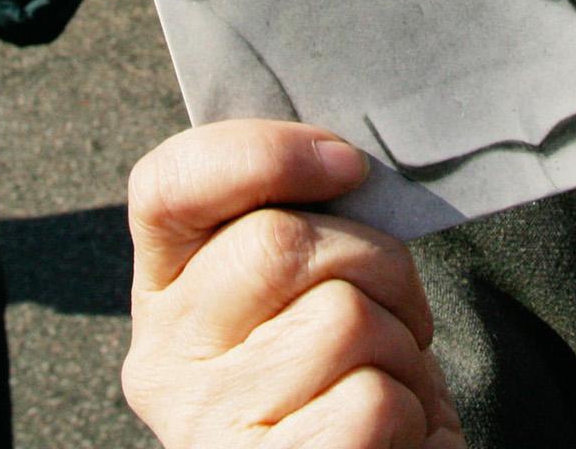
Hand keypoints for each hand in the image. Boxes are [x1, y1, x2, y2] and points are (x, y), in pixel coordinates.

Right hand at [123, 121, 463, 448]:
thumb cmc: (356, 374)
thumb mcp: (314, 285)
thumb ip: (301, 222)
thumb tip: (337, 157)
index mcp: (169, 294)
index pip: (169, 187)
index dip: (261, 153)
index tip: (346, 164)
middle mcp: (166, 360)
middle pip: (276, 242)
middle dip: (375, 259)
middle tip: (396, 306)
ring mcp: (208, 427)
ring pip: (339, 317)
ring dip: (400, 342)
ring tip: (388, 378)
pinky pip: (369, 399)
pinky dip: (409, 409)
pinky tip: (389, 431)